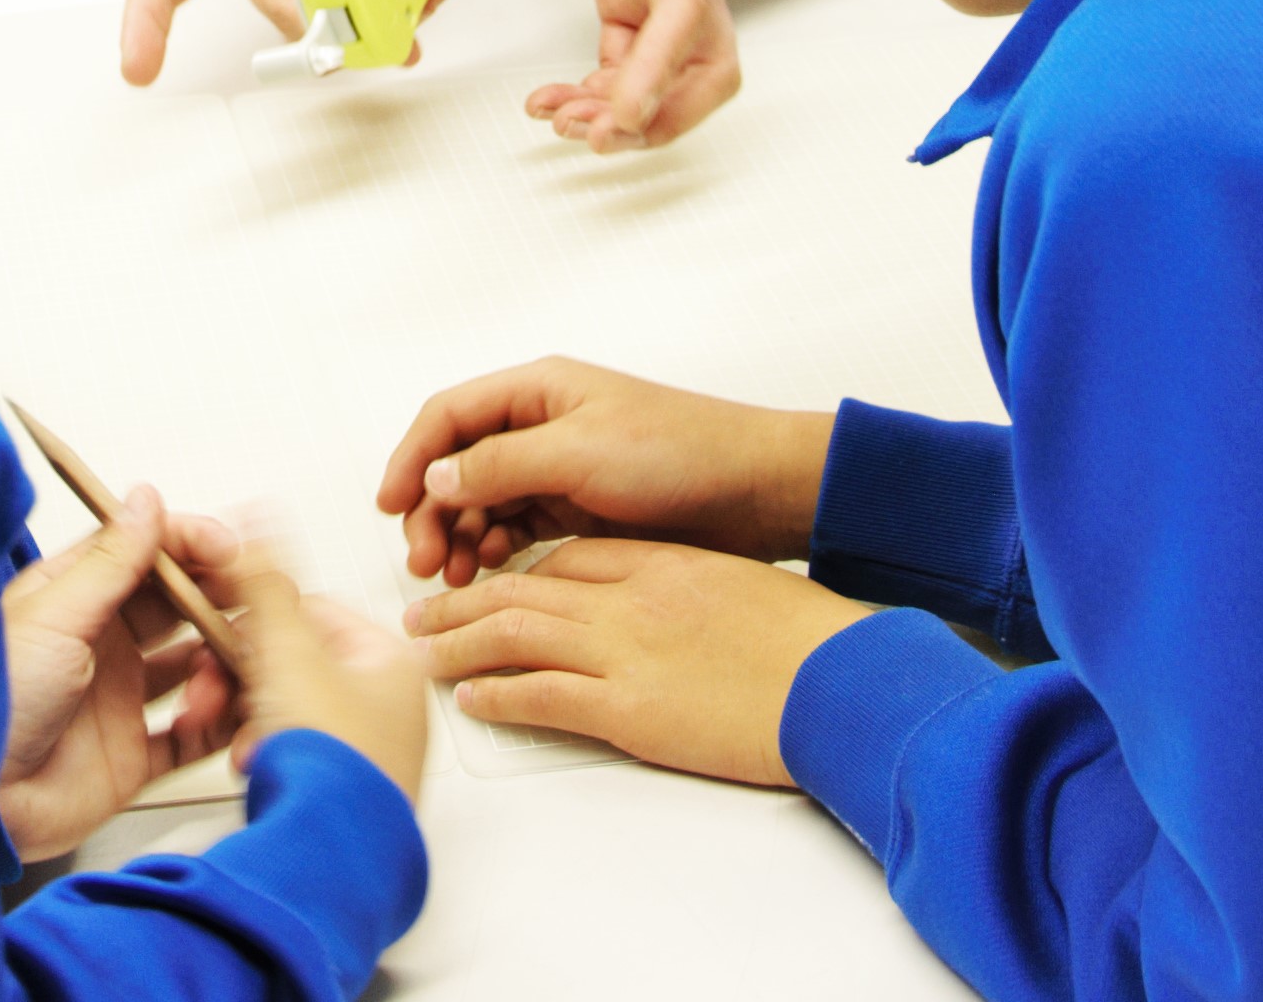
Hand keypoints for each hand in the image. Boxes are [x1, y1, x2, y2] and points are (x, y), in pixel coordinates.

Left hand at [0, 485, 241, 861]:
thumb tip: (145, 499)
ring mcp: (118, 700)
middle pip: (179, 608)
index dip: (193, 546)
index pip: (148, 554)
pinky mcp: (128, 757)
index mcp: (77, 600)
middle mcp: (102, 645)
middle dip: (218, 601)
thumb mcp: (54, 617)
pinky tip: (221, 715)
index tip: (229, 549)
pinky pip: (189, 736)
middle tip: (252, 602)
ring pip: (193, 668)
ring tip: (226, 669)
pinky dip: (214, 725)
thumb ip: (110, 561)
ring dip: (220, 663)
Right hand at [226, 539, 430, 800]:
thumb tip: (257, 518)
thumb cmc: (330, 763)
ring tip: (238, 737)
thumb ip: (264, 583)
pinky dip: (262, 754)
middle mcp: (389, 701)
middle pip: (295, 659)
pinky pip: (290, 752)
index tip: (218, 632)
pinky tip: (252, 767)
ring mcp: (368, 748)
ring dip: (247, 717)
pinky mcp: (341, 789)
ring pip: (287, 707)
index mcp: (391, 658)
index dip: (254, 620)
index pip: (310, 609)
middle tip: (215, 691)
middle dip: (244, 677)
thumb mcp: (287, 652)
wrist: (329, 859)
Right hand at [377, 356, 831, 586]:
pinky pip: (516, 528)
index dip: (412, 457)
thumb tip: (439, 477)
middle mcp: (543, 424)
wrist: (752, 492)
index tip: (390, 505)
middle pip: (459, 464)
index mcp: (540, 389)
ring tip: (456, 577)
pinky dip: (494, 550)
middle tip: (425, 563)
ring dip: (459, 536)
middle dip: (432, 510)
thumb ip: (503, 464)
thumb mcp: (582, 452)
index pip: (450, 416)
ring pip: (483, 501)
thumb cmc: (682, 452)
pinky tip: (491, 573)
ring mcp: (560, 469)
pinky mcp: (578, 511)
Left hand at [405, 541, 870, 785]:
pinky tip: (470, 696)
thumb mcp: (735, 589)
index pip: (565, 555)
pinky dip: (497, 693)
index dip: (514, 567)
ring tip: (424, 648)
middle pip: (523, 588)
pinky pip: (542, 693)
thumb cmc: (803, 640)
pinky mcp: (630, 707)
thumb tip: (657, 608)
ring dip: (459, 641)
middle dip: (464, 599)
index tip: (486, 578)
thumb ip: (684, 589)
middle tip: (424, 609)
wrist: (838, 679)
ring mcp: (627, 650)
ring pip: (515, 633)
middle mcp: (632, 598)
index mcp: (660, 563)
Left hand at [530, 0, 769, 150]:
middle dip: (655, 116)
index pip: (688, 18)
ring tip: (560, 119)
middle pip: (698, 72)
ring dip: (617, 113)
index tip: (625, 111)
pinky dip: (597, 88)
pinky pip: (623, 54)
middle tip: (593, 134)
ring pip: (657, 75)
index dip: (660, 73)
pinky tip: (560, 96)